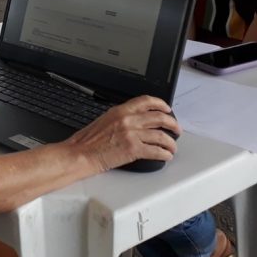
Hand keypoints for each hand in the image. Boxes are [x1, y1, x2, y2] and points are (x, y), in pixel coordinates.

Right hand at [65, 95, 179, 171]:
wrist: (79, 154)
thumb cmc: (87, 141)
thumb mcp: (103, 121)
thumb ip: (121, 118)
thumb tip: (135, 121)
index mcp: (120, 111)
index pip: (146, 101)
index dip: (161, 104)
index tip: (167, 108)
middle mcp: (127, 120)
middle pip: (159, 117)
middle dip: (173, 124)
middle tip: (176, 130)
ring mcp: (131, 134)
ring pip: (161, 136)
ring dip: (171, 143)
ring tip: (172, 147)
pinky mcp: (133, 149)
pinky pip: (156, 151)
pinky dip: (165, 154)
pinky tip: (166, 156)